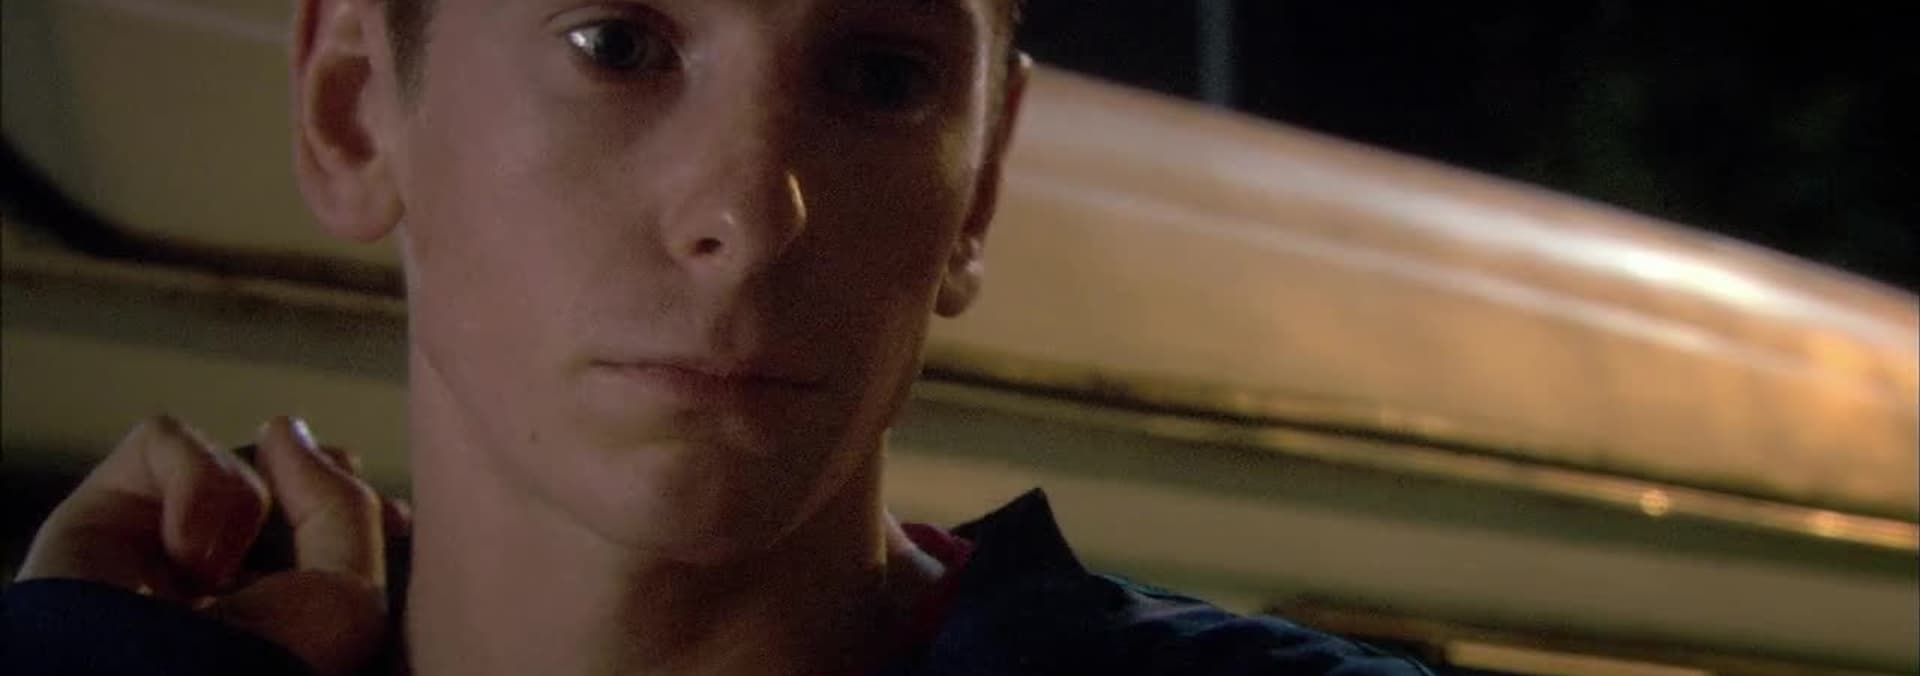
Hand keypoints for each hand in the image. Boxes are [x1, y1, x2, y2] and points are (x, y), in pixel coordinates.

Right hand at [16, 415, 390, 675]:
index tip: (402, 520)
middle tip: (336, 481)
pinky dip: (193, 481)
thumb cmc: (263, 667)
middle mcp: (217, 583)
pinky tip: (186, 555)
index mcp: (277, 616)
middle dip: (312, 473)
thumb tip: (286, 429)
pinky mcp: (100, 516)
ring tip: (219, 572)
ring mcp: (155, 548)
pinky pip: (165, 440)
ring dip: (245, 499)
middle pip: (281, 479)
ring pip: (231, 457)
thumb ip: (342, 505)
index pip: (325, 531)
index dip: (363, 505)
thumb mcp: (349, 596)